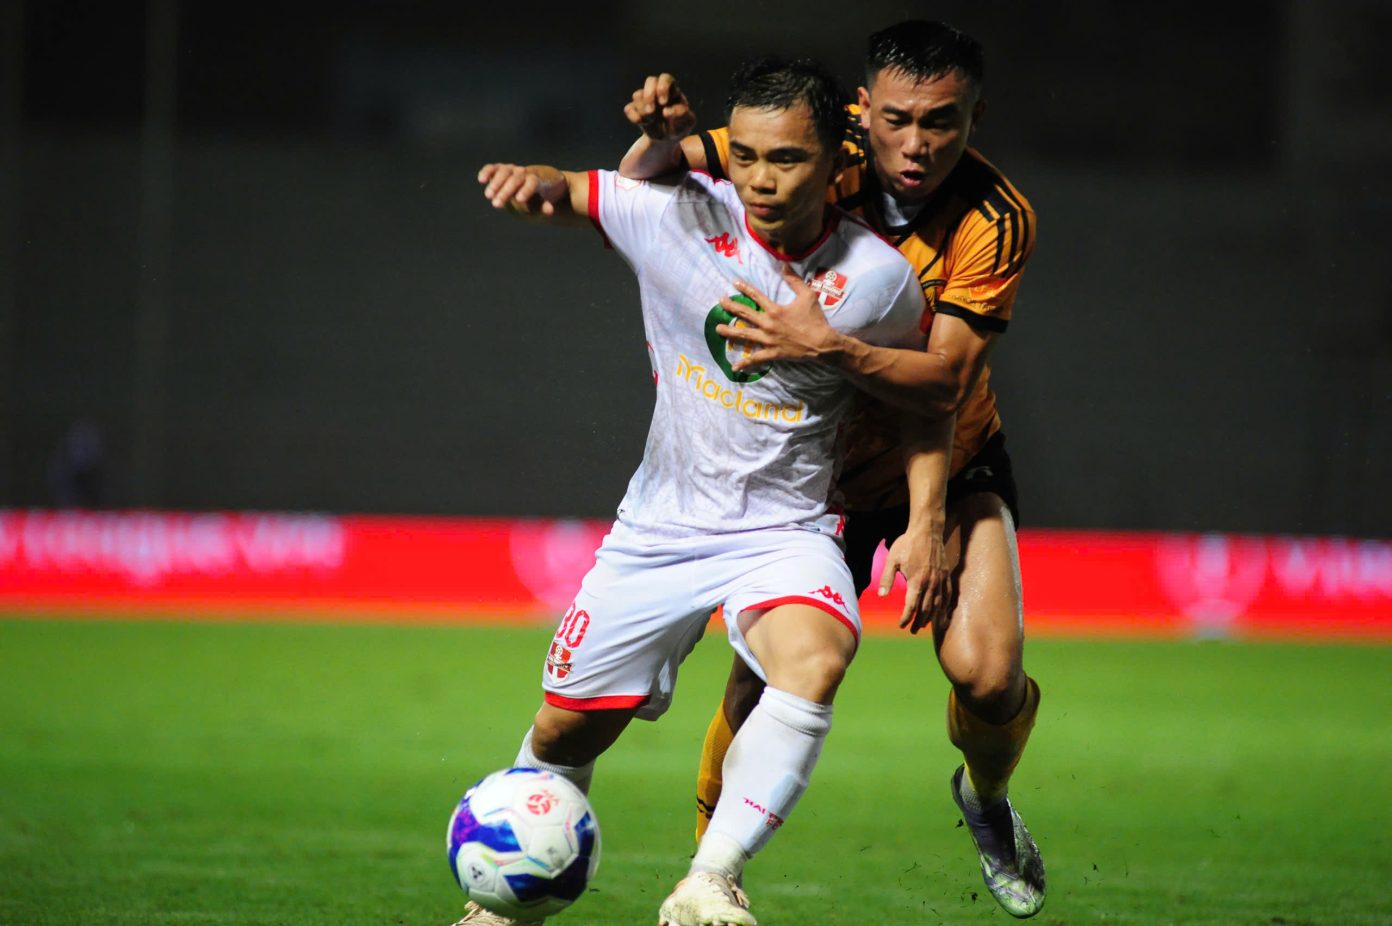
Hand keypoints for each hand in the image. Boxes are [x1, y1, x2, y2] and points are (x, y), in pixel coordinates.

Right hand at [477, 163, 565, 214]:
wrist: (529, 189)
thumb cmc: (535, 202)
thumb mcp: (540, 209)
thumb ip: (543, 209)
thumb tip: (550, 210)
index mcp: (536, 182)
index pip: (531, 182)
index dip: (526, 190)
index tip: (519, 200)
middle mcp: (523, 173)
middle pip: (516, 178)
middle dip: (506, 191)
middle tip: (496, 205)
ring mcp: (511, 170)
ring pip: (504, 171)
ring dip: (495, 183)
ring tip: (488, 196)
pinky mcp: (499, 170)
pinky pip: (493, 168)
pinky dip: (487, 172)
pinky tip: (481, 180)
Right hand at [623, 73, 696, 140]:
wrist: (667, 140)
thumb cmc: (680, 127)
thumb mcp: (687, 122)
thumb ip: (682, 114)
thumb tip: (666, 111)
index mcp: (672, 91)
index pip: (666, 79)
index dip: (662, 87)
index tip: (663, 102)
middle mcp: (657, 92)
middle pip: (650, 81)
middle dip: (649, 94)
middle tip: (651, 110)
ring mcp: (645, 100)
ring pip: (637, 95)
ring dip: (642, 109)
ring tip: (650, 120)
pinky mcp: (635, 110)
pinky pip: (629, 108)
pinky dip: (633, 116)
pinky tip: (641, 123)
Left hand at [715, 265, 845, 369]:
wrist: (822, 343)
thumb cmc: (815, 319)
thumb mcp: (807, 295)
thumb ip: (794, 280)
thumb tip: (784, 265)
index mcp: (775, 310)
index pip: (756, 296)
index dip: (745, 288)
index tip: (734, 283)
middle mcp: (768, 324)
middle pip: (744, 314)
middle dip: (730, 307)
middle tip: (720, 302)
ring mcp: (768, 340)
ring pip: (744, 335)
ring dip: (729, 332)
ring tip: (717, 329)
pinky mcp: (772, 353)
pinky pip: (756, 359)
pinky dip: (744, 363)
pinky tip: (734, 367)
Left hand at [878, 522, 954, 634]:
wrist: (927, 530)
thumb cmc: (907, 544)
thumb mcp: (892, 560)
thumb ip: (886, 578)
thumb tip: (881, 595)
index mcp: (916, 581)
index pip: (911, 606)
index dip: (906, 618)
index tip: (901, 625)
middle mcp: (930, 583)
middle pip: (926, 609)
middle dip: (919, 622)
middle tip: (913, 631)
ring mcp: (940, 580)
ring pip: (938, 604)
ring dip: (931, 617)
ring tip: (925, 625)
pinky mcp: (946, 575)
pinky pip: (947, 595)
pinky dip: (944, 606)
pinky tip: (941, 612)